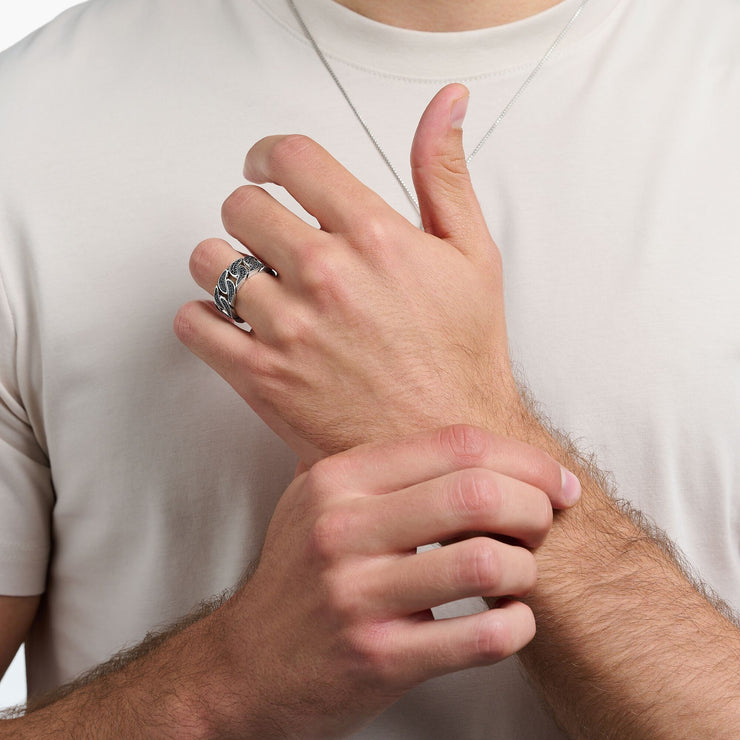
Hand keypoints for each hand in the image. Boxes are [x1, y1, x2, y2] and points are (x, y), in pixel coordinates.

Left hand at [175, 84, 517, 463]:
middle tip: (269, 241)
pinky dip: (203, 319)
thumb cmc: (461, 354)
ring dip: (224, 267)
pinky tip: (234, 327)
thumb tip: (446, 102)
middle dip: (252, 215)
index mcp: (375, 235)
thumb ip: (445, 174)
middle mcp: (326, 274)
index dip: (267, 156)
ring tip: (254, 288)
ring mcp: (288, 326)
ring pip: (208, 260)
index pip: (290, 158)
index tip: (265, 169)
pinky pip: (192, 324)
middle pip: (241, 205)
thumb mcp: (473, 255)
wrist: (441, 444)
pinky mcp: (261, 376)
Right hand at [215, 425, 577, 737]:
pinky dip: (517, 626)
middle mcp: (342, 529)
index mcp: (337, 480)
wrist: (247, 665)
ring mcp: (357, 595)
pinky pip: (481, 637)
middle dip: (534, 508)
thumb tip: (473, 446)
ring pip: (485, 562)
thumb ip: (378, 467)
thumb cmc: (298, 578)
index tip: (554, 481)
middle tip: (543, 526)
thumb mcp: (316, 501)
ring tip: (518, 575)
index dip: (522, 458)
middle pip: (476, 494)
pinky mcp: (378, 658)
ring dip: (525, 569)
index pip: (455, 445)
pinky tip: (509, 619)